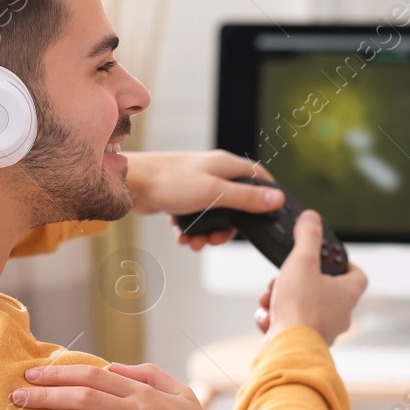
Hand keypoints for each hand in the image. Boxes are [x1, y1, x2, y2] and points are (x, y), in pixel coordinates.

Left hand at [122, 150, 283, 248]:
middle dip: (227, 227)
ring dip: (206, 232)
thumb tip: (277, 199)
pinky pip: (194, 217)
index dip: (267, 195)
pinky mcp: (181, 196)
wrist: (131, 183)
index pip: (258, 176)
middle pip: (235, 203)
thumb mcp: (214, 193)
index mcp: (226, 166)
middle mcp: (213, 172)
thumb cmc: (170, 182)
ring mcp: (197, 184)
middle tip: (216, 241)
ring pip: (213, 214)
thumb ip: (246, 198)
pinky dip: (191, 230)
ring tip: (195, 243)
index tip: (270, 215)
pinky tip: (182, 237)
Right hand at [256, 210, 366, 344]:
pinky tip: (267, 318)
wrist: (287, 349)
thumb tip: (312, 217)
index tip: (331, 257)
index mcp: (346, 294)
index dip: (346, 264)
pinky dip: (275, 319)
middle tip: (284, 277)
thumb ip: (307, 236)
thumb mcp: (303, 260)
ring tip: (270, 298)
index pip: (357, 275)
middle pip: (321, 289)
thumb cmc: (301, 308)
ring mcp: (321, 331)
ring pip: (301, 307)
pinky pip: (288, 325)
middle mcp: (339, 314)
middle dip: (297, 281)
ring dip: (281, 299)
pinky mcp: (302, 343)